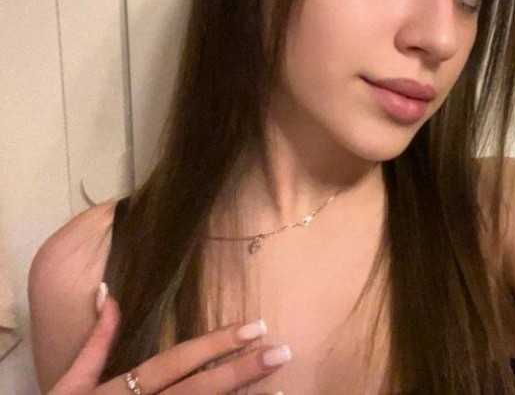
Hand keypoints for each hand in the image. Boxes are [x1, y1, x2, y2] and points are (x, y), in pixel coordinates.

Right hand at [48, 288, 289, 394]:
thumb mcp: (68, 386)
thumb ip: (95, 343)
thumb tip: (107, 293)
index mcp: (117, 392)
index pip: (174, 363)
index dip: (213, 345)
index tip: (253, 326)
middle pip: (197, 392)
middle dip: (241, 372)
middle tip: (281, 351)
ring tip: (283, 388)